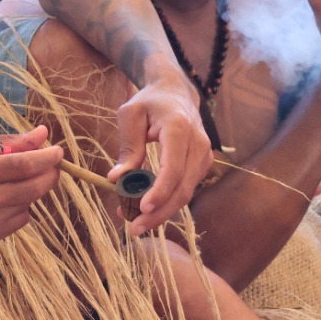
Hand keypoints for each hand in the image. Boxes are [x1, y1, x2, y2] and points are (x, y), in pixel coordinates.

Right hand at [0, 127, 61, 242]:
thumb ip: (10, 141)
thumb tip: (43, 135)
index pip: (24, 165)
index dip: (47, 158)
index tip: (58, 150)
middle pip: (33, 188)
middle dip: (49, 174)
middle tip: (51, 164)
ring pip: (29, 203)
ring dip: (31, 189)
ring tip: (10, 179)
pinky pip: (20, 219)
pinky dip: (20, 206)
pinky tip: (0, 198)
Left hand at [114, 75, 210, 236]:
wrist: (176, 91)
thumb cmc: (150, 101)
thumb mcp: (130, 115)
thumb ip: (127, 146)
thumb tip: (117, 179)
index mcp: (179, 128)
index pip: (173, 168)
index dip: (159, 192)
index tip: (142, 208)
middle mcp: (198, 143)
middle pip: (182, 187)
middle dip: (159, 212)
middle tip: (134, 228)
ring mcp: (204, 154)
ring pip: (186, 192)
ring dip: (163, 211)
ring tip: (136, 223)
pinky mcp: (202, 163)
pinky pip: (187, 188)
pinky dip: (168, 202)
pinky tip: (148, 209)